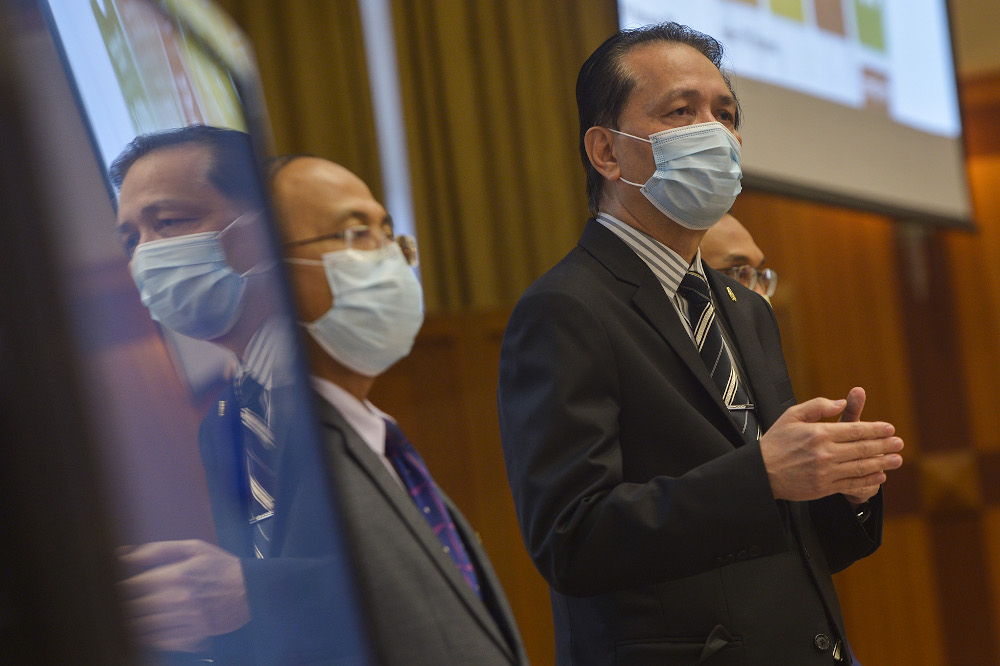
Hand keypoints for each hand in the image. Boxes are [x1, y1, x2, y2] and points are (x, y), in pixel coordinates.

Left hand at [117, 540, 250, 652]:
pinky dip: (149, 638)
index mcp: (176, 575)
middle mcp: (178, 599)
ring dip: (132, 624)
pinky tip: (148, 630)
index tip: (111, 586)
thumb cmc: (222, 567)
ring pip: (143, 629)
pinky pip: (161, 642)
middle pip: (133, 610)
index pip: (131, 586)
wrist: (252, 590)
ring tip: (129, 618)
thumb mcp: (193, 549)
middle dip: (121, 607)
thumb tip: (124, 552)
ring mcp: (185, 620)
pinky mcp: (193, 636)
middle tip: (115, 604)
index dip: (116, 588)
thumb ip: (157, 550)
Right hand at [759, 389, 902, 501]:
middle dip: (884, 446)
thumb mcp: (792, 415)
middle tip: (899, 443)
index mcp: (818, 433)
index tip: (890, 429)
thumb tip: (841, 403)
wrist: (762, 472)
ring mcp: (826, 472)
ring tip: (897, 459)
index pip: (855, 430)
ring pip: (861, 467)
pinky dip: (869, 481)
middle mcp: (825, 453)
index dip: (875, 430)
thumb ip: (818, 406)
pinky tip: (880, 477)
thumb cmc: (776, 441)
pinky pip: (853, 484)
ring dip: (882, 463)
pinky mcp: (824, 487)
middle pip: (862, 449)